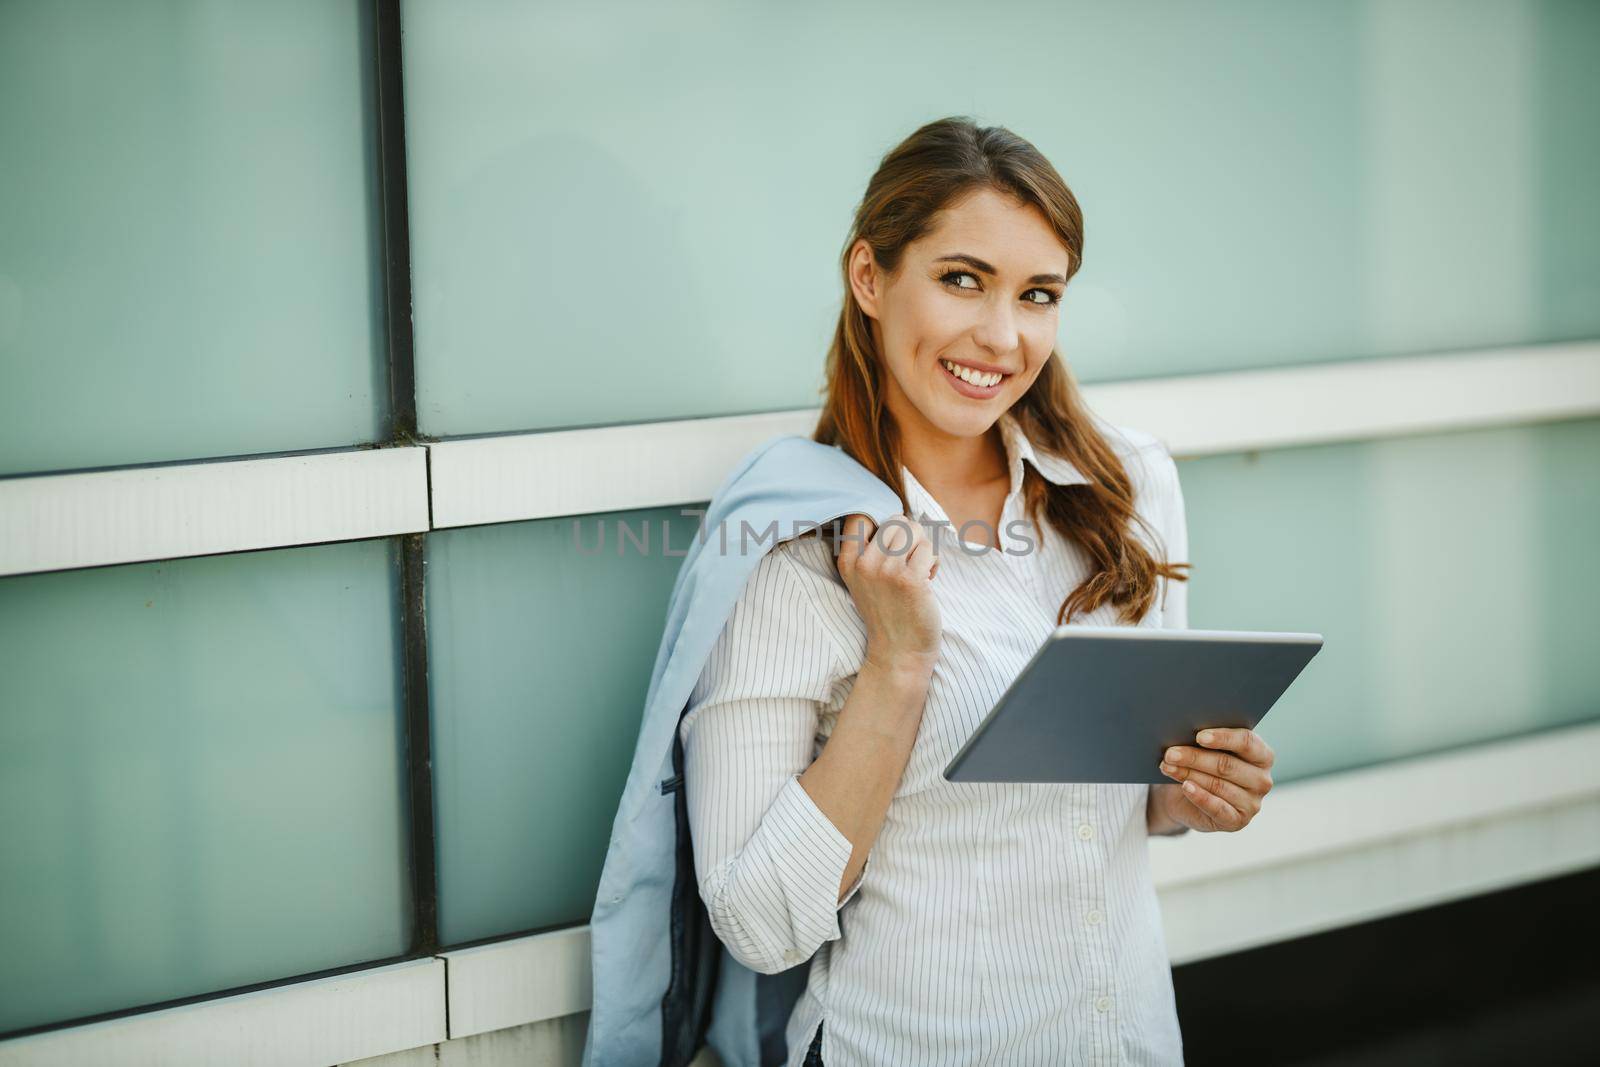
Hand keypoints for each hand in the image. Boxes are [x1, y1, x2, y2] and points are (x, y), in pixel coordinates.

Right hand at [832, 513, 941, 676]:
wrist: (900, 652)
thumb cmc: (889, 612)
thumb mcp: (865, 580)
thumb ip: (872, 550)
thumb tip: (900, 515)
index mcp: (848, 562)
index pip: (860, 517)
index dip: (881, 522)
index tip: (891, 542)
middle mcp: (863, 564)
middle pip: (895, 520)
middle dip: (910, 537)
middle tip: (911, 561)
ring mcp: (886, 571)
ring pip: (914, 530)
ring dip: (924, 547)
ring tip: (920, 569)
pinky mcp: (910, 579)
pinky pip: (929, 548)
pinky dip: (934, 561)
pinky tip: (929, 579)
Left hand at [1153, 727, 1275, 831]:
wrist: (1186, 798)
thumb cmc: (1201, 765)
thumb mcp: (1207, 750)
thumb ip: (1207, 741)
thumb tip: (1187, 732)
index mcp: (1262, 755)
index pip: (1247, 742)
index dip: (1223, 738)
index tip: (1199, 736)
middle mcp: (1262, 780)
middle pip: (1227, 764)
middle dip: (1195, 757)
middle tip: (1170, 752)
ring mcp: (1252, 803)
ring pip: (1218, 784)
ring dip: (1189, 774)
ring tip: (1167, 766)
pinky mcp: (1238, 822)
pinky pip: (1217, 808)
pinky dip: (1199, 796)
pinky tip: (1186, 786)